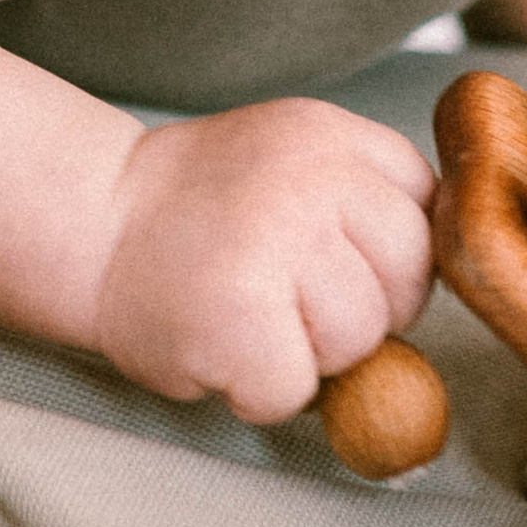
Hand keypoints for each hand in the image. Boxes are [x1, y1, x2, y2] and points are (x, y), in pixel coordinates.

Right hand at [93, 100, 434, 424]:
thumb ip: (363, 201)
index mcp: (331, 134)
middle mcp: (311, 177)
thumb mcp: (291, 165)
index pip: (423, 209)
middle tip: (286, 298)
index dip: (385, 255)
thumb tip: (435, 286)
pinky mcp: (240, 316)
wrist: (90, 223)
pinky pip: (296, 389)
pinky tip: (219, 347)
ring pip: (358, 341)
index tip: (334, 260)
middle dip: (363, 311)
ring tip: (246, 316)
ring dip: (308, 355)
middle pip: (408, 279)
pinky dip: (258, 392)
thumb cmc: (199, 214)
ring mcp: (276, 242)